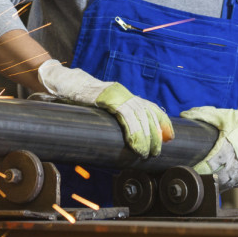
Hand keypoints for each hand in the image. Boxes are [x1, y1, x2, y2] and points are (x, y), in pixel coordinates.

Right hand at [37, 59, 172, 156]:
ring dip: (145, 137)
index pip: (151, 108)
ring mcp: (117, 94)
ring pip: (139, 116)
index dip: (163, 122)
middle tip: (156, 152)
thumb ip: (116, 114)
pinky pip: (125, 116)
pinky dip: (133, 132)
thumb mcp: (104, 106)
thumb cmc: (82, 100)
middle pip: (147, 114)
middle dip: (155, 135)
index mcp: (125, 95)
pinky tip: (135, 145)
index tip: (170, 138)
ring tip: (145, 153)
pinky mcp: (107, 98)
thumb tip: (129, 133)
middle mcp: (124, 93)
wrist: (67, 84)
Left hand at [181, 89, 237, 188]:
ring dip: (218, 184)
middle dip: (207, 179)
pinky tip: (221, 184)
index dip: (201, 169)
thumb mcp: (224, 114)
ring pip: (231, 181)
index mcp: (231, 143)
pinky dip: (231, 183)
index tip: (190, 172)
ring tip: (205, 185)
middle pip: (221, 175)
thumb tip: (184, 115)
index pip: (212, 161)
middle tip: (195, 181)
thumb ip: (204, 115)